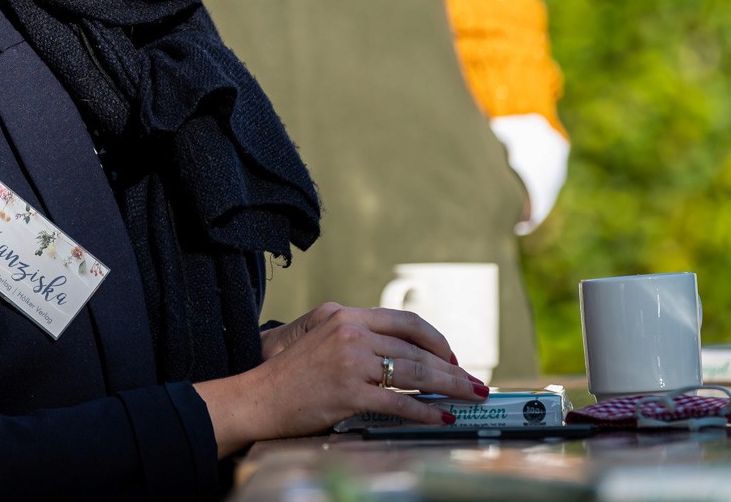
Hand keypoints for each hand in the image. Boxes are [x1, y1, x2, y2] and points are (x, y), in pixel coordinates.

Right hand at [196, 302, 487, 455]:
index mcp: (344, 315)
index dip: (435, 338)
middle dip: (452, 367)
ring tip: (469, 396)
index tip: (451, 355)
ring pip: (414, 372)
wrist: (255, 398)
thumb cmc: (286, 374)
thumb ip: (354, 336)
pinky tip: (442, 417)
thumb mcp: (318, 337)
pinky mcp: (348, 392)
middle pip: (416, 348)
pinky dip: (426, 411)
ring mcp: (349, 361)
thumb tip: (398, 354)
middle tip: (474, 381)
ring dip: (449, 386)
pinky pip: (399, 403)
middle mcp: (349, 331)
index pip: (404, 320)